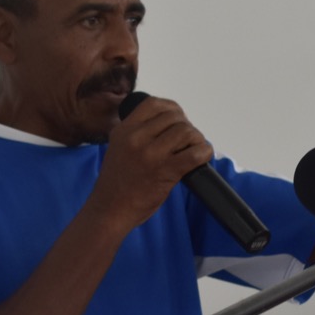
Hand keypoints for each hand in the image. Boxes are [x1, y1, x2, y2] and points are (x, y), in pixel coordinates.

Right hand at [85, 94, 213, 230]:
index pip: (153, 104)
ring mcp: (151, 154)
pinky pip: (194, 153)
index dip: (172, 109)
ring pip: (186, 131)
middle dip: (186, 126)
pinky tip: (202, 156)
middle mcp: (136, 137)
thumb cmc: (115, 183)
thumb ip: (136, 133)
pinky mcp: (165, 170)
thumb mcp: (118, 147)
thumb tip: (166, 125)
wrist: (110, 210)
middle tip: (187, 141)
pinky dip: (204, 152)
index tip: (177, 120)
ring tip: (193, 150)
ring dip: (196, 139)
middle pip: (174, 117)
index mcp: (124, 130)